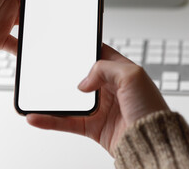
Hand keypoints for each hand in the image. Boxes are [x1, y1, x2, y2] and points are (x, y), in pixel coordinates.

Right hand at [26, 44, 169, 155]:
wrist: (153, 143)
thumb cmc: (152, 110)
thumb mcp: (133, 75)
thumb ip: (105, 68)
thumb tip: (83, 82)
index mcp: (122, 72)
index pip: (99, 55)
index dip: (84, 50)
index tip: (66, 45)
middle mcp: (111, 89)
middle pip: (80, 77)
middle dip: (63, 74)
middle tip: (45, 68)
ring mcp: (101, 109)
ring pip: (69, 101)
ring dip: (51, 99)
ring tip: (34, 94)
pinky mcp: (93, 127)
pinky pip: (67, 122)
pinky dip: (50, 120)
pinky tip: (37, 117)